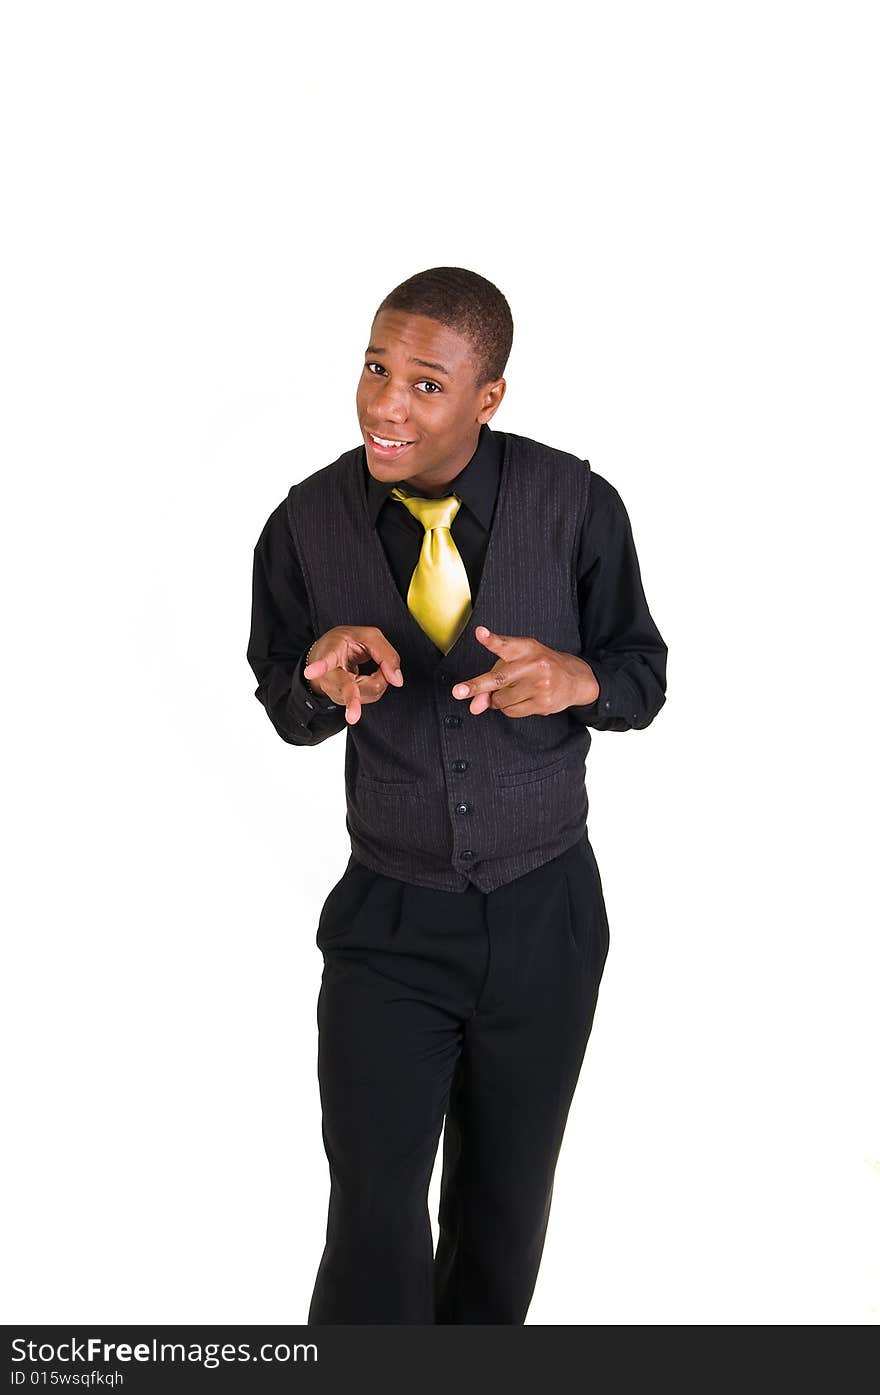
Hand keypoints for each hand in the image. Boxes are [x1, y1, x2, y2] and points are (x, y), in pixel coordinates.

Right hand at [303, 626, 403, 724]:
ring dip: (380, 679)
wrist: (327, 654)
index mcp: (330, 652)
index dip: (319, 666)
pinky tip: (374, 675)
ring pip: (368, 694)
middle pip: (347, 689)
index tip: (310, 672)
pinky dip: (378, 684)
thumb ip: (386, 654)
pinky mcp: (344, 701)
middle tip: (353, 717)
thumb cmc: (347, 643)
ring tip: (374, 666)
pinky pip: (371, 696)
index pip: (326, 660)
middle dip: (352, 701)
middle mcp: (330, 676)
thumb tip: (397, 681)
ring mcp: (335, 692)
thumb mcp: (368, 637)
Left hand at [451, 625, 598, 716]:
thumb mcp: (517, 663)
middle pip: (498, 678)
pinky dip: (509, 708)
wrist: (574, 678)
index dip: (491, 640)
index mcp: (526, 648)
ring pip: (501, 700)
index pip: (505, 644)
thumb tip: (474, 705)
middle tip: (458, 692)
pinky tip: (521, 699)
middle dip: (476, 686)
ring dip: (498, 699)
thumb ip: (492, 679)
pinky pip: (511, 711)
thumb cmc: (539, 666)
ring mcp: (539, 685)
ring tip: (513, 690)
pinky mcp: (542, 703)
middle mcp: (533, 665)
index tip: (480, 633)